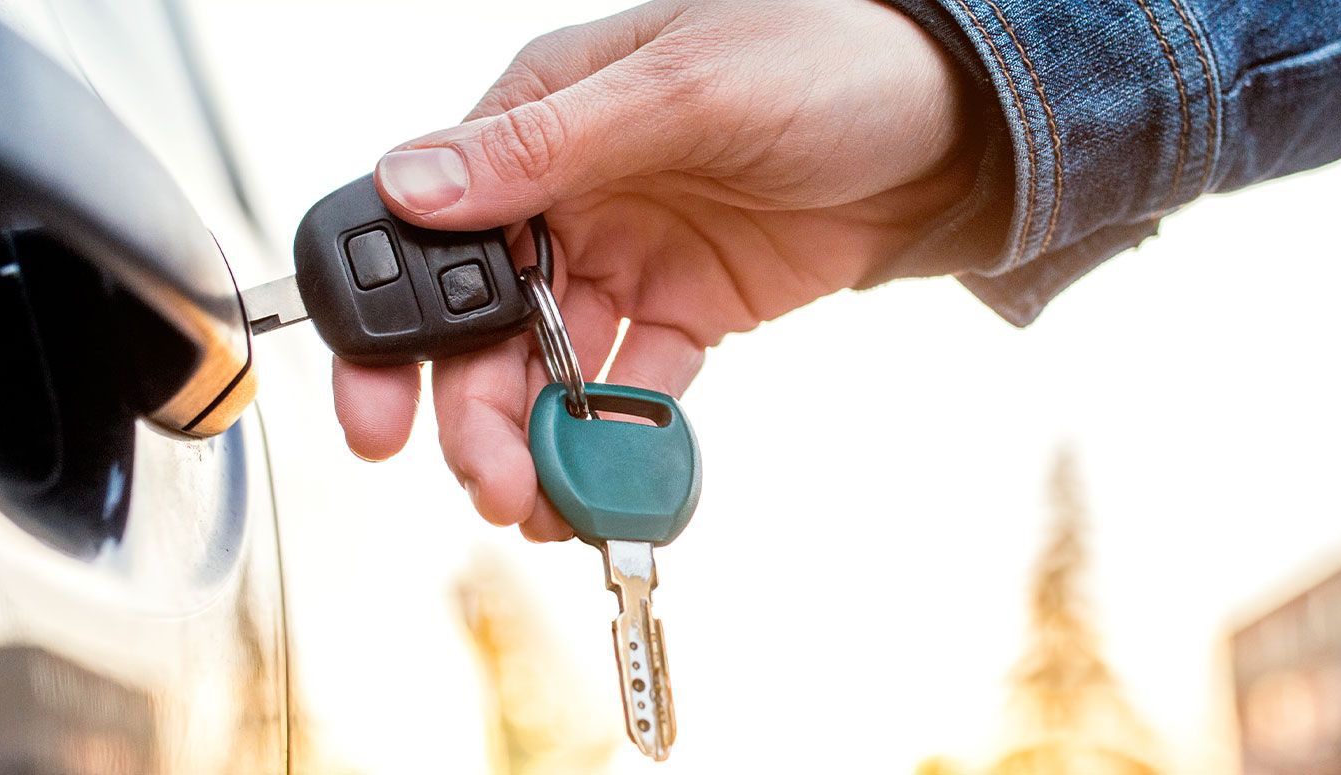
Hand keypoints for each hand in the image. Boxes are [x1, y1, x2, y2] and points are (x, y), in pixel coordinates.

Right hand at [333, 0, 973, 539]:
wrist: (962, 119)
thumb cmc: (828, 56)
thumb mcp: (683, 90)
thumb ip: (546, 146)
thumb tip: (412, 184)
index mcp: (538, 120)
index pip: (427, 231)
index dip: (392, 328)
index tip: (378, 414)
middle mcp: (566, 194)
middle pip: (478, 324)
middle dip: (470, 412)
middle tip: (489, 483)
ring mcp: (623, 258)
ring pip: (546, 370)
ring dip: (535, 442)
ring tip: (543, 508)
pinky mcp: (685, 312)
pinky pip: (631, 390)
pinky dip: (616, 442)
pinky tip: (607, 487)